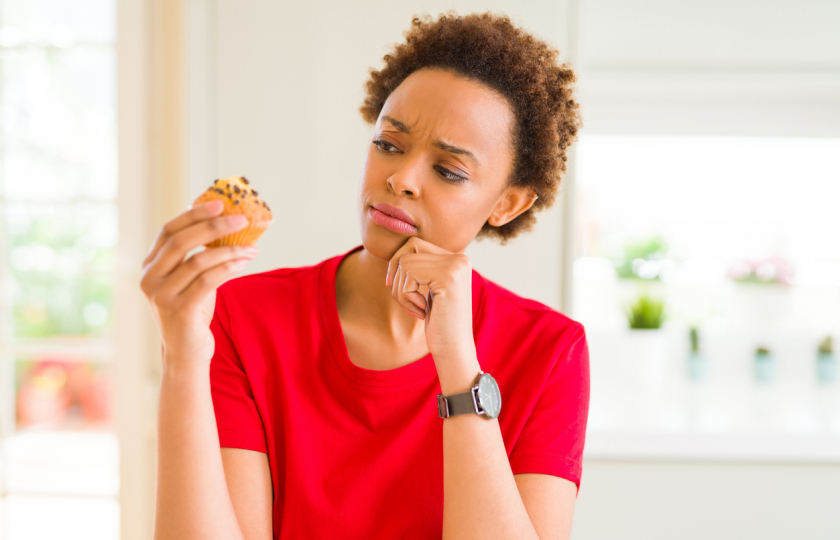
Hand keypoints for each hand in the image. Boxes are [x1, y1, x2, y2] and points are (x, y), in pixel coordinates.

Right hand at [139, 200, 257, 369]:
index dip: (193, 214)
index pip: (168, 231)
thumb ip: (197, 255)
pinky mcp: (179, 310)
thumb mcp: (191, 279)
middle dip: (214, 226)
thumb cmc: (192, 311)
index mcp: (149, 266)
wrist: (186, 352)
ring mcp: (161, 295)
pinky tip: (244, 262)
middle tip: (241, 219)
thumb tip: (225, 222)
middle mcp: (149, 278)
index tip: (219, 203)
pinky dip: (229, 268)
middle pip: (181, 241)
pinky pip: (208, 280)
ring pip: (198, 261)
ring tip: (251, 248)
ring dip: (229, 250)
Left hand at [385, 237, 475, 363]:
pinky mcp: (448, 277)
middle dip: (397, 272)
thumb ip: (422, 268)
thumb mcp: (430, 290)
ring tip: (416, 309)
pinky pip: (409, 275)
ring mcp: (456, 266)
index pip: (414, 243)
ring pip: (406, 263)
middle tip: (403, 298)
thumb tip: (397, 253)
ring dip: (401, 290)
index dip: (398, 263)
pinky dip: (406, 296)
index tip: (395, 286)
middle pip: (409, 247)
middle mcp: (460, 259)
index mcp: (457, 260)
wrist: (454, 350)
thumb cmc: (439, 323)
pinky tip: (421, 312)